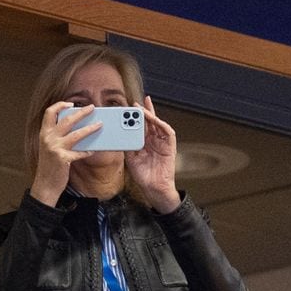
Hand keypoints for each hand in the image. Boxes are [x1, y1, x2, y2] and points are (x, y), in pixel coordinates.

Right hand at [29, 102, 98, 206]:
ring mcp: (55, 148)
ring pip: (77, 134)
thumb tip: (77, 128)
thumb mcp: (49, 148)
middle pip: (67, 119)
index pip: (49, 113)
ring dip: (90, 128)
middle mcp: (48, 138)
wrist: (45, 185)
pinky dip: (87, 151)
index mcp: (43, 134)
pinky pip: (80, 152)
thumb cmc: (49, 166)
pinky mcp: (63, 158)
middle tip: (92, 108)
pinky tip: (93, 150)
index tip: (70, 103)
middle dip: (81, 112)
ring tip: (100, 125)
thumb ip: (58, 137)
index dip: (60, 105)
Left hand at [125, 96, 179, 213]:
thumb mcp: (131, 158)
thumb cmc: (143, 175)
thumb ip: (128, 145)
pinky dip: (161, 124)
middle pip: (149, 122)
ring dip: (151, 116)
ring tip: (142, 110)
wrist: (153, 187)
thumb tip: (121, 133)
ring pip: (157, 124)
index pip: (140, 126)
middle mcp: (153, 140)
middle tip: (135, 103)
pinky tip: (154, 120)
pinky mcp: (170, 146)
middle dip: (143, 111)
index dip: (135, 117)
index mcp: (144, 142)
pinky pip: (167, 132)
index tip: (127, 108)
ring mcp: (162, 142)